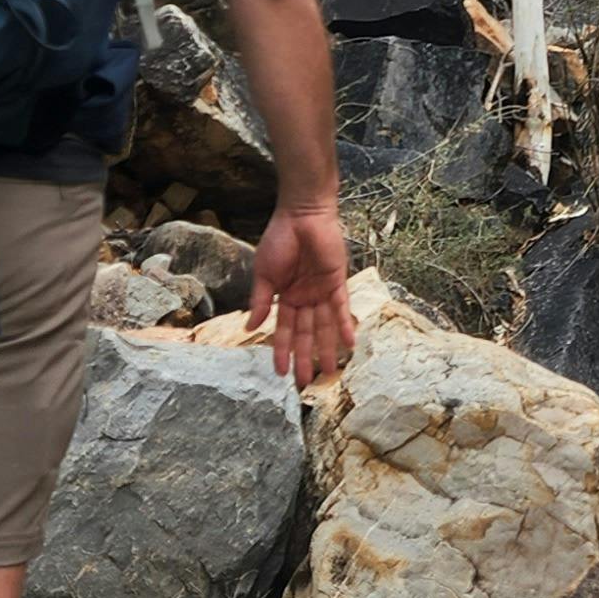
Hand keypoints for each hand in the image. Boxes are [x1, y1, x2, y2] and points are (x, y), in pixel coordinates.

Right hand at [254, 202, 355, 384]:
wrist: (301, 214)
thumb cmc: (279, 240)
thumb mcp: (264, 273)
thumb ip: (261, 301)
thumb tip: (249, 328)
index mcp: (285, 297)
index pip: (284, 331)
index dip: (282, 352)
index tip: (281, 374)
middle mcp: (305, 298)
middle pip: (307, 334)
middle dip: (306, 358)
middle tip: (307, 382)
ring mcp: (322, 291)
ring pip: (325, 326)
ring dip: (327, 348)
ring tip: (329, 372)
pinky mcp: (338, 281)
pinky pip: (342, 307)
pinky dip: (345, 324)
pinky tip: (349, 343)